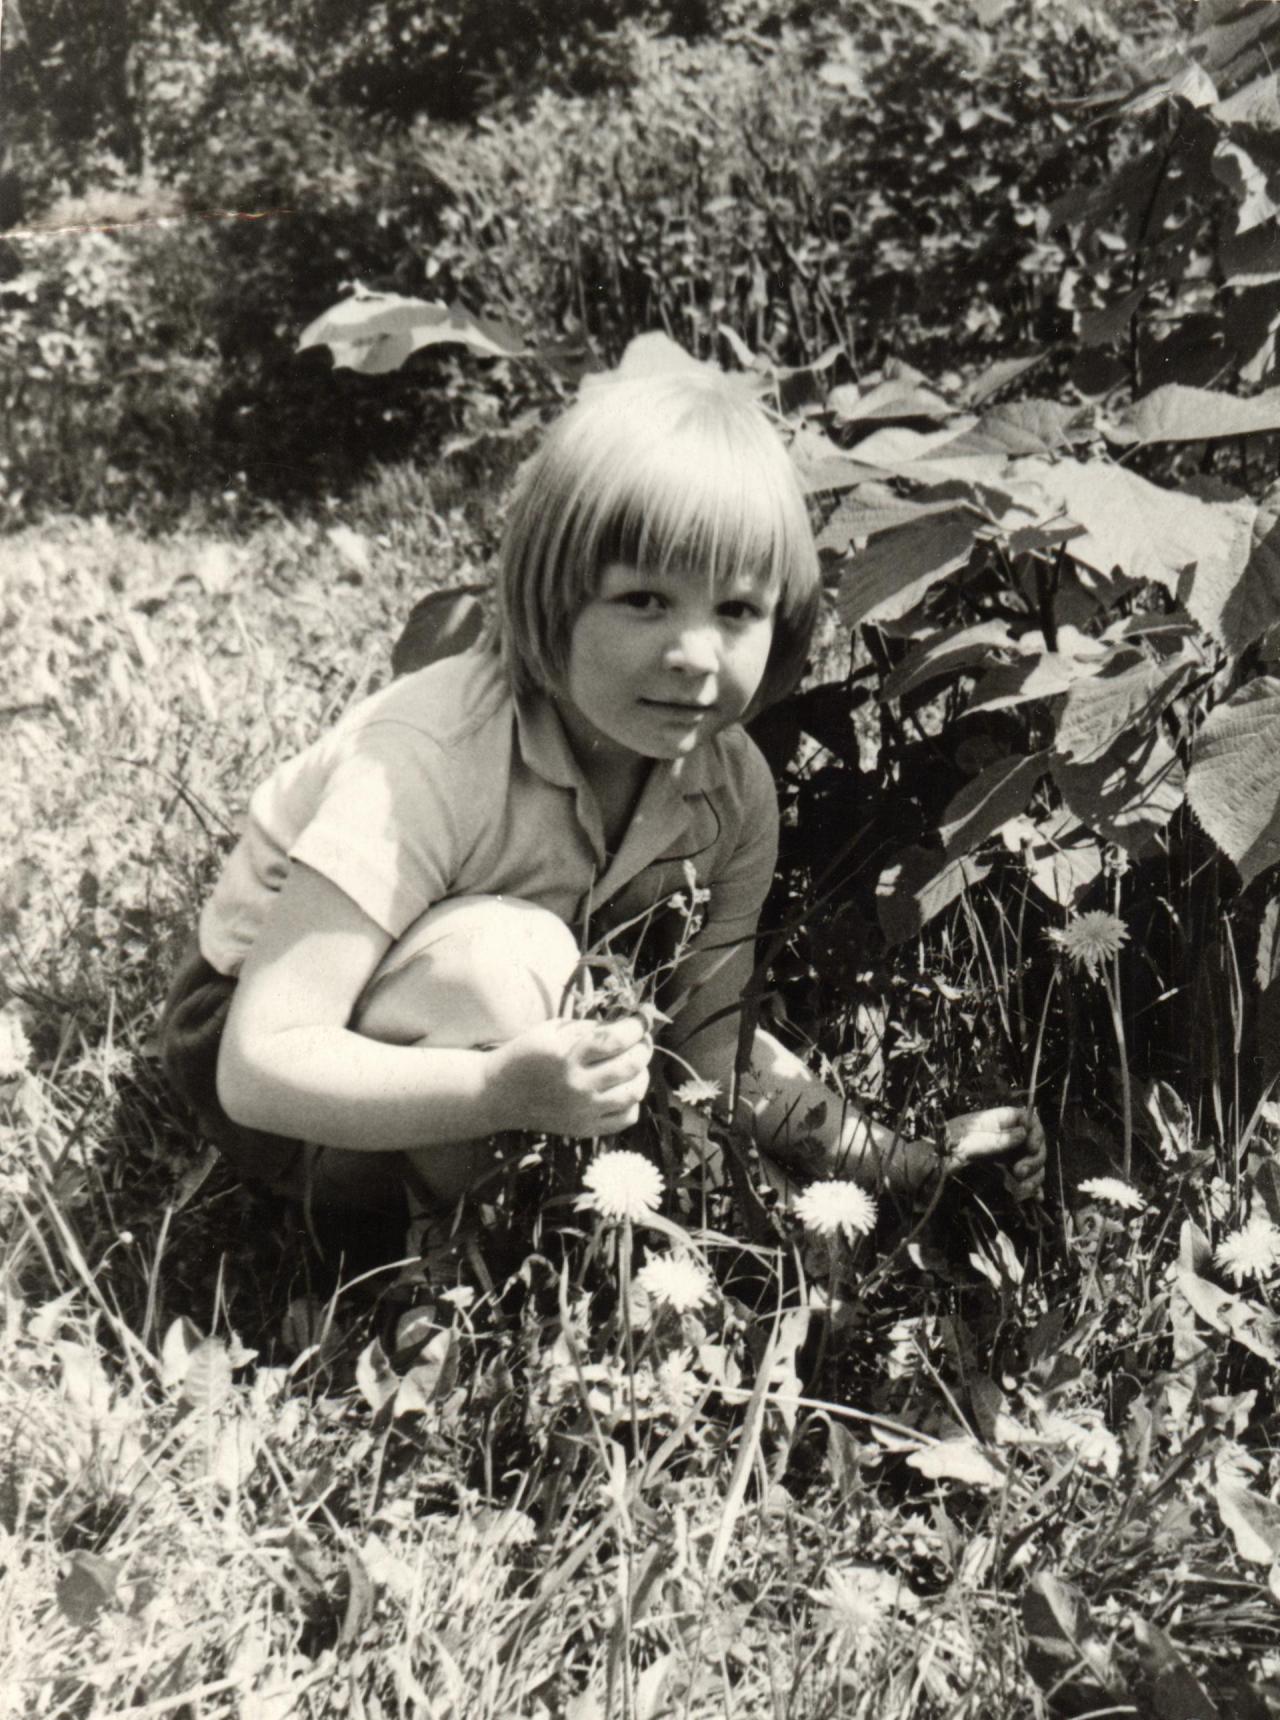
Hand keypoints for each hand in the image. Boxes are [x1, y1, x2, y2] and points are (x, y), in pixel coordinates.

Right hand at [485, 1015, 652, 1137]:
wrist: (498, 1094)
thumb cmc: (526, 1055)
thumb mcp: (552, 1031)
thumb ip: (589, 1028)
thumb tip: (625, 1026)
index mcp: (567, 1056)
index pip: (616, 1039)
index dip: (636, 1026)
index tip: (642, 1019)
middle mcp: (577, 1086)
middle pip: (630, 1066)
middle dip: (643, 1047)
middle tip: (642, 1040)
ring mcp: (582, 1111)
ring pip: (633, 1093)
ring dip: (643, 1073)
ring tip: (636, 1063)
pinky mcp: (584, 1129)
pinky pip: (625, 1118)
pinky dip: (633, 1102)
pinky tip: (624, 1088)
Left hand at [943, 1105, 1046, 1198]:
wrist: (923, 1171)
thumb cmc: (940, 1151)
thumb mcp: (967, 1144)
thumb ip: (995, 1139)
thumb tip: (1023, 1133)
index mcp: (992, 1122)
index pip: (1024, 1118)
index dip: (1034, 1130)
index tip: (1031, 1147)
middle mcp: (1001, 1138)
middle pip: (1032, 1142)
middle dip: (1034, 1158)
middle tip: (1020, 1172)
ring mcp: (1001, 1156)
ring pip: (1030, 1162)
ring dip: (1035, 1175)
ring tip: (1023, 1189)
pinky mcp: (1000, 1175)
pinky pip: (1023, 1179)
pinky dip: (1032, 1187)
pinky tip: (1034, 1197)